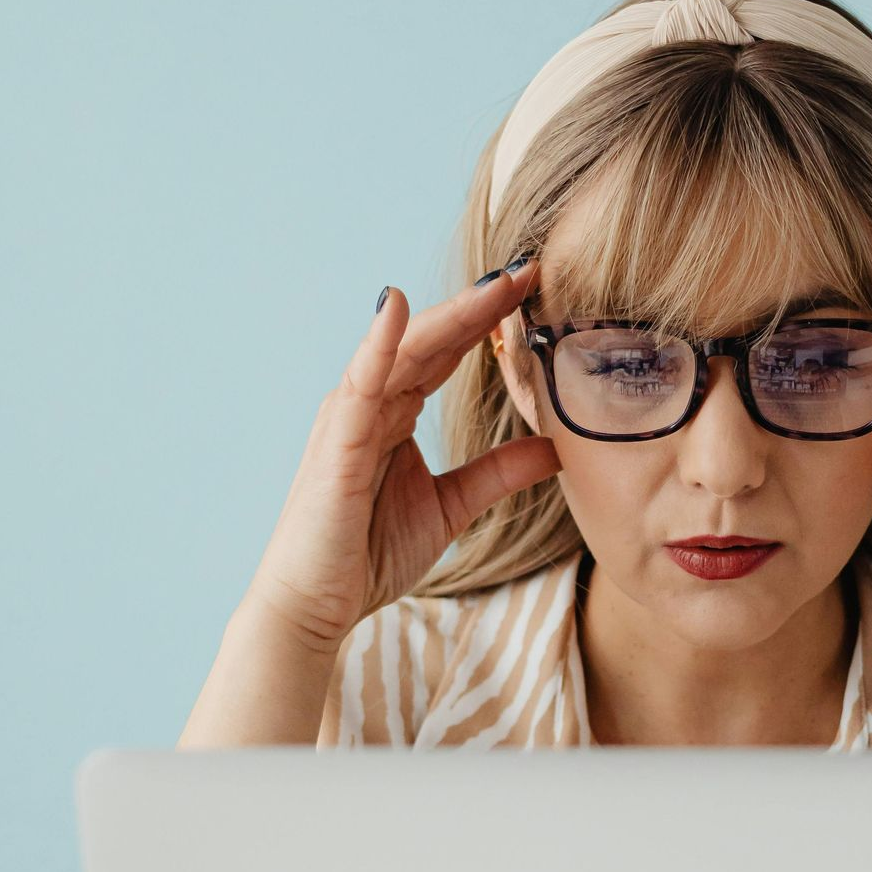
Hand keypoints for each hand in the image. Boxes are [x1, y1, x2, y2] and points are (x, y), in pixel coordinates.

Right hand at [245, 258, 561, 653]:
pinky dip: (377, 345)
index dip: (490, 319)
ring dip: (449, 314)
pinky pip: (358, 385)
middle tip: (531, 267)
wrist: (316, 604)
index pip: (448, 351)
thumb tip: (554, 448)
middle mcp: (369, 403)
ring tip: (496, 283)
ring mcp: (348, 418)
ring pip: (403, 350)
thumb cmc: (367, 554)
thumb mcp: (452, 506)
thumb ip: (498, 472)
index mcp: (394, 411)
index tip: (537, 288)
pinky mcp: (334, 445)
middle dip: (480, 303)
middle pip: (431, 338)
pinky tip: (398, 309)